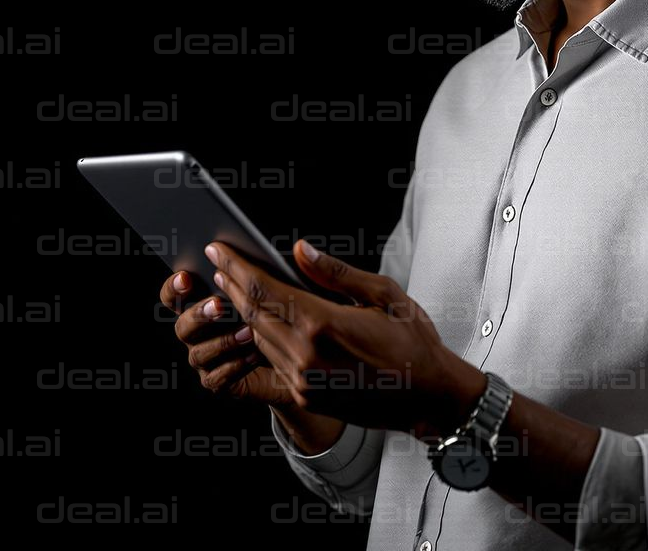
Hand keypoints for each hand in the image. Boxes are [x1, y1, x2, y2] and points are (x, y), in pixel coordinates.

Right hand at [159, 268, 293, 408]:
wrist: (290, 357)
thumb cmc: (276, 315)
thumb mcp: (268, 291)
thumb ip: (260, 273)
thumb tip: (276, 251)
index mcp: (199, 304)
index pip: (173, 294)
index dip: (174, 286)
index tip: (187, 276)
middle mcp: (195, 333)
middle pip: (182, 325)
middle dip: (199, 314)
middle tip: (220, 305)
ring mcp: (203, 359)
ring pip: (198, 353)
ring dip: (223, 341)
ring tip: (248, 332)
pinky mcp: (217, 381)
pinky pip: (217, 378)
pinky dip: (235, 365)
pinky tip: (255, 355)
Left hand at [204, 239, 484, 441]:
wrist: (430, 398)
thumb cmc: (413, 341)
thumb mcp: (383, 295)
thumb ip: (334, 273)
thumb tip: (298, 250)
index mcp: (323, 324)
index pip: (264, 290)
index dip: (237, 267)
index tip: (219, 249)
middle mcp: (306, 356)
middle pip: (253, 313)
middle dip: (231, 284)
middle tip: (217, 260)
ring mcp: (303, 381)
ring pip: (258, 337)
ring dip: (240, 309)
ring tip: (230, 284)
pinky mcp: (307, 396)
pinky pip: (272, 360)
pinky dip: (258, 335)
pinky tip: (254, 320)